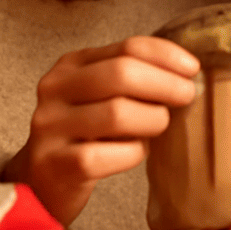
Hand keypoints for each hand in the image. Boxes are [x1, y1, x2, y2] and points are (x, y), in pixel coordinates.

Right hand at [4, 36, 198, 226]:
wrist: (39, 183)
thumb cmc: (83, 135)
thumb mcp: (99, 97)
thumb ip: (132, 80)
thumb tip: (186, 74)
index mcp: (70, 65)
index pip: (127, 47)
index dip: (166, 55)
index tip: (192, 69)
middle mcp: (55, 89)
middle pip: (121, 74)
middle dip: (165, 84)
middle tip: (187, 96)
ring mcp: (51, 127)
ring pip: (118, 113)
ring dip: (152, 119)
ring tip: (160, 126)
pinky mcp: (55, 163)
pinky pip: (108, 154)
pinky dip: (133, 153)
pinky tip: (137, 152)